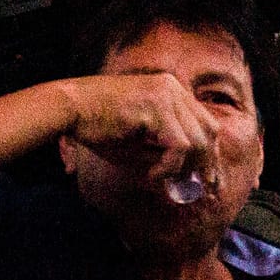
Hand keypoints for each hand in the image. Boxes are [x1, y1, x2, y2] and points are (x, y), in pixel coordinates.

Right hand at [60, 73, 217, 180]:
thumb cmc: (97, 127)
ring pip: (198, 141)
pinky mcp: (156, 108)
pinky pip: (179, 146)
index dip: (210, 155)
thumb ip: (163, 156)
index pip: (205, 123)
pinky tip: (151, 176)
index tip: (210, 182)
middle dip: (209, 165)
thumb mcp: (137, 144)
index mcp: (171, 90)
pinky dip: (169, 168)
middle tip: (205, 191)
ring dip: (184, 169)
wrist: (69, 109)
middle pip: (210, 131)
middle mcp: (173, 88)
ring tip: (163, 181)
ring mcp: (167, 95)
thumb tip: (187, 181)